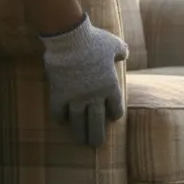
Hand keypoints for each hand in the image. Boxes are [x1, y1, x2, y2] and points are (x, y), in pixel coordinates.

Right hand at [39, 15, 129, 146]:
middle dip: (97, 134)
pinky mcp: (59, 94)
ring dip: (79, 133)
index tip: (111, 118)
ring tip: (80, 142)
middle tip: (96, 145)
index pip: (115, 108)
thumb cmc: (94, 40)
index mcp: (111, 86)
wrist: (69, 38)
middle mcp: (95, 96)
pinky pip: (59, 112)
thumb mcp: (114, 44)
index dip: (114, 114)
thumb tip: (124, 53)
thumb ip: (121, 51)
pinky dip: (60, 118)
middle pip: (97, 121)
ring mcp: (76, 97)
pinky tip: (62, 122)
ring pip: (79, 121)